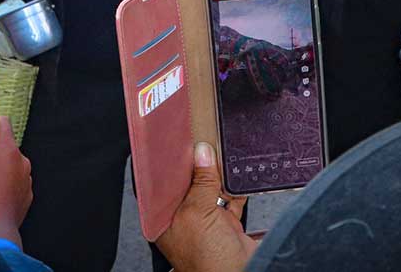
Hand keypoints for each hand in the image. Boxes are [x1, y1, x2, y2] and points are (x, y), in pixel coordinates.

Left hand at [157, 142, 256, 271]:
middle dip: (196, 164)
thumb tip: (203, 154)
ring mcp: (206, 222)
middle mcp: (184, 219)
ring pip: (210, 188)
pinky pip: (230, 198)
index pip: (164, 183)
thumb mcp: (198, 214)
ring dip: (217, 174)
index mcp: (165, 219)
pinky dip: (235, 187)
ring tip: (219, 153)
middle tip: (201, 142)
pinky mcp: (227, 224)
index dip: (171, 163)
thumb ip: (201, 183)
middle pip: (188, 183)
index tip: (178, 140)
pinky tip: (236, 174)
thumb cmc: (208, 262)